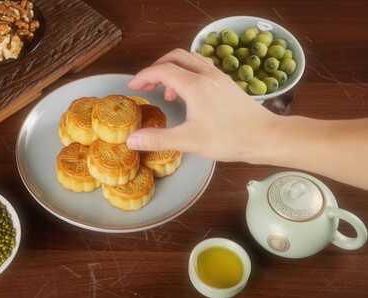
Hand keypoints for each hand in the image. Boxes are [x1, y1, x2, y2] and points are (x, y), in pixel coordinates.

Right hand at [126, 49, 280, 162]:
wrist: (265, 136)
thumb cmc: (228, 138)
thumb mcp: (189, 141)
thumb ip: (158, 139)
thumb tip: (131, 140)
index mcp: (194, 85)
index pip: (162, 70)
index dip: (144, 76)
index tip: (133, 87)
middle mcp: (206, 74)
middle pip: (176, 57)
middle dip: (157, 68)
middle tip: (147, 85)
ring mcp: (219, 77)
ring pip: (190, 60)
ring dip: (173, 69)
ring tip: (167, 93)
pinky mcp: (227, 83)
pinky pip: (202, 68)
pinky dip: (188, 74)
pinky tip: (190, 95)